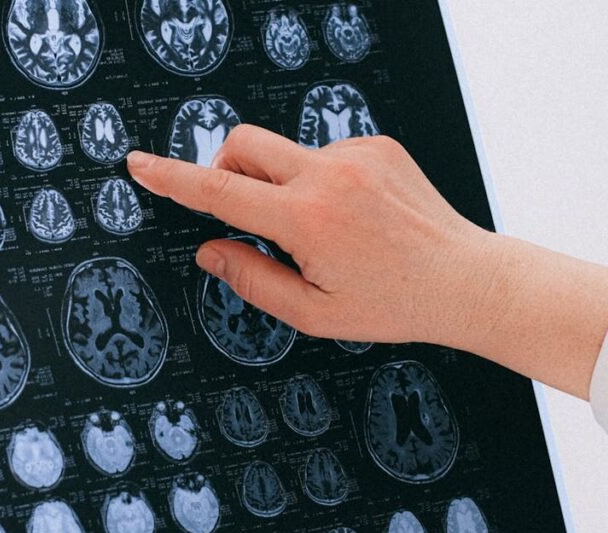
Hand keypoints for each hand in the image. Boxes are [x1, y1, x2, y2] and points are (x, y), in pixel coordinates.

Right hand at [127, 126, 607, 397]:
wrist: (466, 280)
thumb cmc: (393, 304)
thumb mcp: (313, 313)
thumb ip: (251, 280)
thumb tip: (210, 251)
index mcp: (307, 221)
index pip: (220, 192)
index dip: (172, 178)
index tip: (141, 163)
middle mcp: (329, 176)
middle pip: (243, 142)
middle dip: (226, 167)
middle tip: (245, 211)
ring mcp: (357, 154)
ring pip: (285, 152)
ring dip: (282, 183)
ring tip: (323, 229)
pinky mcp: (378, 146)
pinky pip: (323, 153)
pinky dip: (319, 180)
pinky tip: (352, 216)